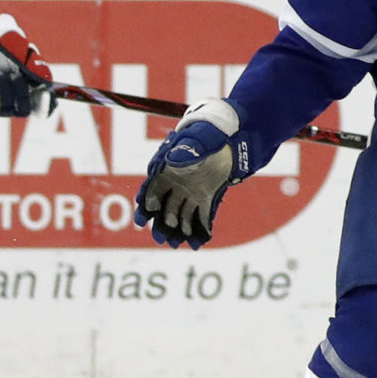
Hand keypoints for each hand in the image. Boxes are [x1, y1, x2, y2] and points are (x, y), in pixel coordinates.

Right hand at [134, 99, 259, 248]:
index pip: (152, 188)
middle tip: (160, 238)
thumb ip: (187, 151)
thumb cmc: (212, 133)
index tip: (143, 218)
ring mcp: (190, 191)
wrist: (233, 136)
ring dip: (178, 229)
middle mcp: (176, 182)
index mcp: (167, 168)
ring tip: (177, 244)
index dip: (147, 203)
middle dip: (160, 222)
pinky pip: (200, 215)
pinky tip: (197, 242)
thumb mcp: (199, 140)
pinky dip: (199, 228)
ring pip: (180, 213)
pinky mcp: (206, 196)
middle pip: (163, 206)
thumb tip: (174, 162)